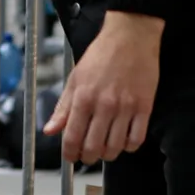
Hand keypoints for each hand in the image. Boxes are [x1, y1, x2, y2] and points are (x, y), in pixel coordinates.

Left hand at [43, 10, 163, 164]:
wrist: (130, 37)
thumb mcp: (75, 78)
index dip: (69, 153)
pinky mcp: (144, 107)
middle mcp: (104, 105)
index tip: (70, 157)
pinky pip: (137, 139)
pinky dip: (129, 146)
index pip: (72, 137)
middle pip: (93, 147)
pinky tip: (124, 141)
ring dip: (108, 154)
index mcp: (83, 97)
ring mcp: (126, 107)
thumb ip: (63, 108)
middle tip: (87, 156)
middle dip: (88, 157)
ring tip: (104, 149)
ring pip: (115, 147)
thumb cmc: (101, 55)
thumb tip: (49, 131)